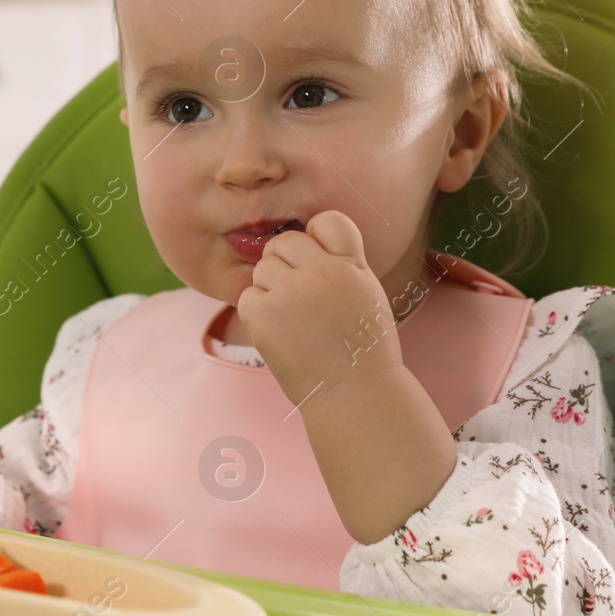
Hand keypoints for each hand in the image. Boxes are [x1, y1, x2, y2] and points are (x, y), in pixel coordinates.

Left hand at [235, 209, 401, 409]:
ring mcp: (291, 293)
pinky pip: (248, 297)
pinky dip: (257, 313)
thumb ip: (342, 262)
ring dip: (270, 289)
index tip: (317, 261)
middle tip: (298, 298)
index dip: (316, 237)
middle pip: (284, 243)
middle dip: (285, 264)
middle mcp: (321, 272)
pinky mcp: (264, 315)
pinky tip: (279, 333)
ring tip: (293, 320)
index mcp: (351, 265)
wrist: (354, 395)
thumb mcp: (366, 294)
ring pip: (262, 269)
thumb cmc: (362, 349)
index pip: (327, 220)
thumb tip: (310, 236)